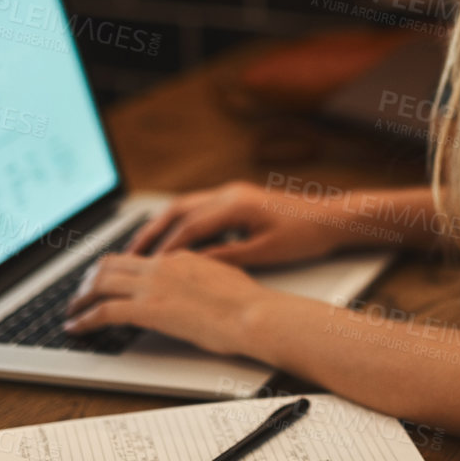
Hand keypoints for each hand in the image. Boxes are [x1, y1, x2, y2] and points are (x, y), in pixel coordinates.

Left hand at [63, 250, 271, 355]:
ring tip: (72, 311)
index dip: (115, 271)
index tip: (106, 282)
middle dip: (89, 280)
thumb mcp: (222, 280)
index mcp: (179, 257)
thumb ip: (201, 279)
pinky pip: (103, 311)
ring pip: (100, 283)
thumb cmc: (247, 304)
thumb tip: (195, 288)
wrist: (253, 314)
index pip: (136, 259)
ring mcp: (153, 286)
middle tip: (81, 295)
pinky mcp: (148, 309)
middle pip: (110, 264)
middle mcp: (162, 266)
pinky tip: (76, 328)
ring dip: (81, 297)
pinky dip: (84, 319)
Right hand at [125, 180, 355, 265]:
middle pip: (178, 211)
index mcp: (235, 205)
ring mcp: (231, 193)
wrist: (331, 217)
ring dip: (161, 226)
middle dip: (152, 233)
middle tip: (128, 254)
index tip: (146, 267)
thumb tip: (194, 266)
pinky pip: (198, 207)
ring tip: (141, 248)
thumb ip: (228, 257)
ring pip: (185, 206)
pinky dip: (179, 223)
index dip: (166, 248)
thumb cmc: (304, 235)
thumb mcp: (266, 252)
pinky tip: (171, 240)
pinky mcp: (236, 198)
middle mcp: (229, 193)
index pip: (189, 226)